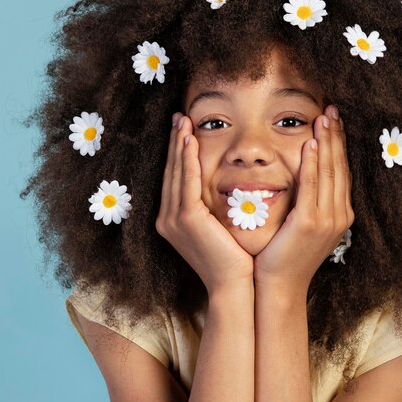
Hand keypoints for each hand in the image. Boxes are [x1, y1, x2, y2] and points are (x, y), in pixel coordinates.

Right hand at [155, 113, 253, 292]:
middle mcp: (167, 218)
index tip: (183, 130)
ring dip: (179, 145)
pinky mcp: (186, 219)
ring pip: (176, 173)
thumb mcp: (218, 229)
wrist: (234, 285)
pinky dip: (188, 160)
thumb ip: (212, 208)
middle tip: (178, 117)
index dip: (177, 153)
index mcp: (173, 220)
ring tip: (183, 121)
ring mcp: (173, 219)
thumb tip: (222, 188)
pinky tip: (191, 141)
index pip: (176, 179)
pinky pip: (186, 182)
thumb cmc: (233, 259)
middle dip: (174, 142)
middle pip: (171, 172)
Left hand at [253, 105, 353, 291]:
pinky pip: (312, 186)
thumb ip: (309, 201)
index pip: (341, 171)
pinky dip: (313, 162)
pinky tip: (311, 143)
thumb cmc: (285, 255)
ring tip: (323, 117)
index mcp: (340, 214)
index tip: (334, 121)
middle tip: (332, 109)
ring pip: (329, 172)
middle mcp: (339, 215)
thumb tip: (306, 175)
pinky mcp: (309, 223)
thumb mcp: (303, 225)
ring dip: (327, 142)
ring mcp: (327, 219)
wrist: (279, 285)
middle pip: (339, 167)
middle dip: (336, 136)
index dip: (339, 144)